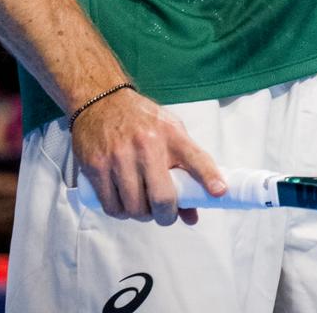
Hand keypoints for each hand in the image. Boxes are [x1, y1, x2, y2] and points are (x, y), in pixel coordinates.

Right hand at [70, 88, 225, 225]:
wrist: (101, 100)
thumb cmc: (142, 120)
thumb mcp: (169, 131)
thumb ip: (185, 167)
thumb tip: (192, 213)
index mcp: (171, 134)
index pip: (196, 157)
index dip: (209, 177)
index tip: (220, 192)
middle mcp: (146, 145)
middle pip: (162, 197)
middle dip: (166, 216)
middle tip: (165, 215)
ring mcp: (119, 157)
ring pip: (134, 207)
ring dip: (141, 215)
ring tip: (142, 207)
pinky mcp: (96, 167)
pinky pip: (111, 206)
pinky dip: (120, 213)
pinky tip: (123, 204)